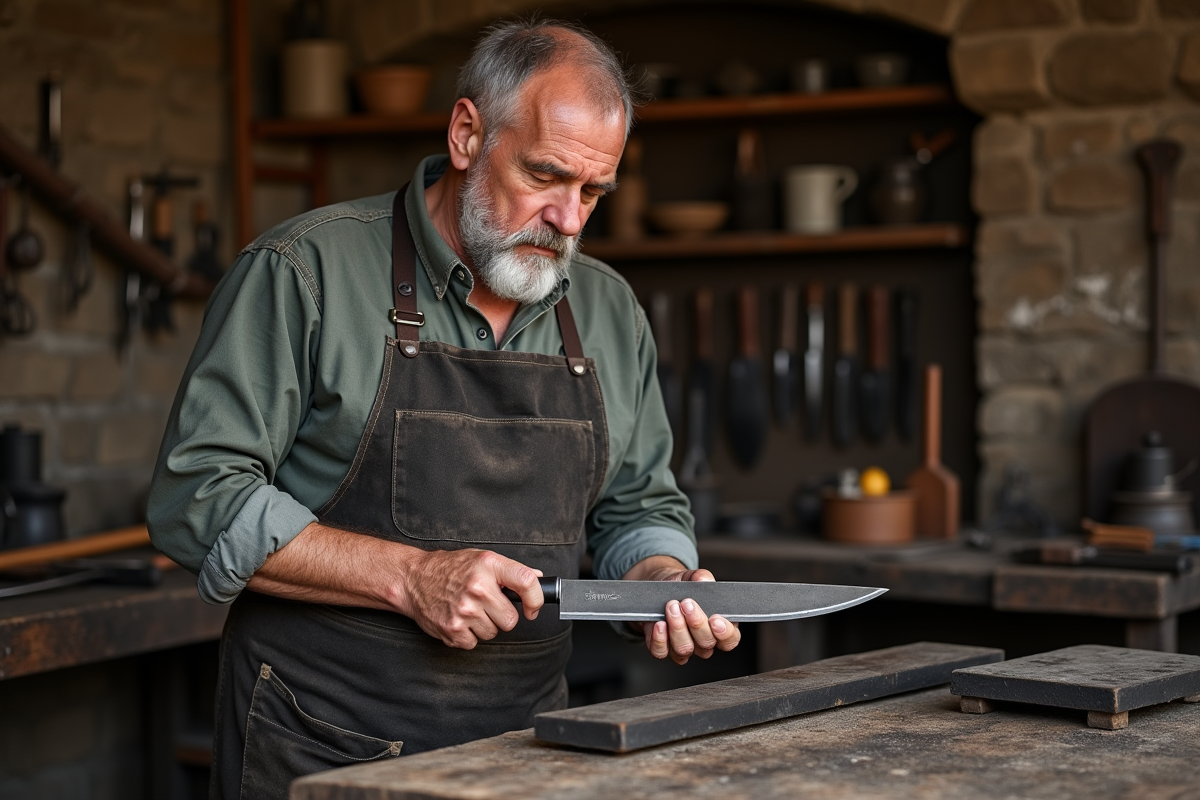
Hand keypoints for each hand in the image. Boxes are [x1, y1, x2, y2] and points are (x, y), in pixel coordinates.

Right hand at [400, 548, 543, 649]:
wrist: (414, 578)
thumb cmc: (449, 568)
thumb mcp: (482, 559)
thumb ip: (510, 570)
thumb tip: (538, 579)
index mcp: (489, 565)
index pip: (527, 582)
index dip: (536, 599)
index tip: (533, 608)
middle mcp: (477, 587)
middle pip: (511, 620)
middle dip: (502, 616)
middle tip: (487, 606)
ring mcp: (464, 610)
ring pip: (493, 633)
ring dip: (484, 626)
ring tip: (469, 610)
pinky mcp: (453, 629)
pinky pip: (474, 643)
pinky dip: (468, 635)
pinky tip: (459, 619)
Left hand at [624, 557, 741, 664]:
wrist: (660, 593)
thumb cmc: (682, 589)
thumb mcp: (693, 579)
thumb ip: (702, 577)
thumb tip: (704, 580)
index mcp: (719, 627)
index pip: (730, 640)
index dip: (725, 633)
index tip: (715, 619)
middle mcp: (703, 642)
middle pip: (706, 644)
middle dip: (696, 623)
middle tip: (687, 604)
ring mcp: (684, 648)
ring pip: (685, 649)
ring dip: (678, 628)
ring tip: (672, 608)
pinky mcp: (664, 649)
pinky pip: (662, 652)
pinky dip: (660, 639)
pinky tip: (660, 624)